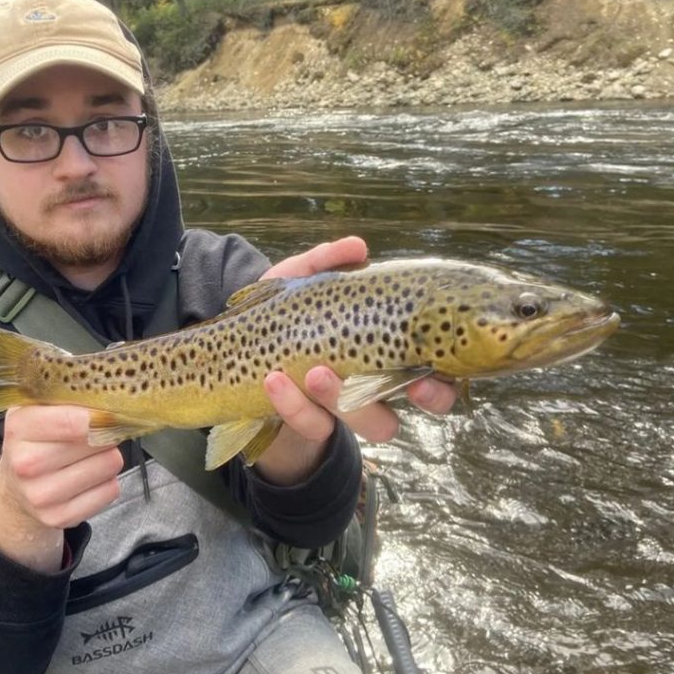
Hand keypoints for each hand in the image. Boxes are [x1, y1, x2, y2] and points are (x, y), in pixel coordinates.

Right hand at [0, 405, 122, 571]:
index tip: (110, 411)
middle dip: (105, 432)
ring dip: (108, 456)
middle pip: (98, 440)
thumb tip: (112, 394)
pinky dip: (107, 481)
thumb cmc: (34, 442)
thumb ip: (68, 397)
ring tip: (90, 456)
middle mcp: (26, 464)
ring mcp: (42, 495)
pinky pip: (110, 490)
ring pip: (110, 464)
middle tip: (96, 432)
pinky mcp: (60, 517)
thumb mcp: (37, 409)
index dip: (102, 414)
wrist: (15, 490)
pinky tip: (89, 477)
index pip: (76, 420)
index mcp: (19, 427)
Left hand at [253, 237, 458, 484]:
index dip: (438, 390)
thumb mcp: (302, 281)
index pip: (428, 384)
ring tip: (315, 373)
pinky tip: (274, 380)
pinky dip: (292, 403)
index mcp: (381, 357)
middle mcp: (362, 393)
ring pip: (353, 426)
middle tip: (370, 381)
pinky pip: (307, 424)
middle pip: (393, 420)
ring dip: (338, 401)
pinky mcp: (301, 422)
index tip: (424, 380)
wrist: (235, 344)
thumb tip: (359, 247)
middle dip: (383, 407)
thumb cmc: (286, 311)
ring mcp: (332, 413)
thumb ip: (326, 262)